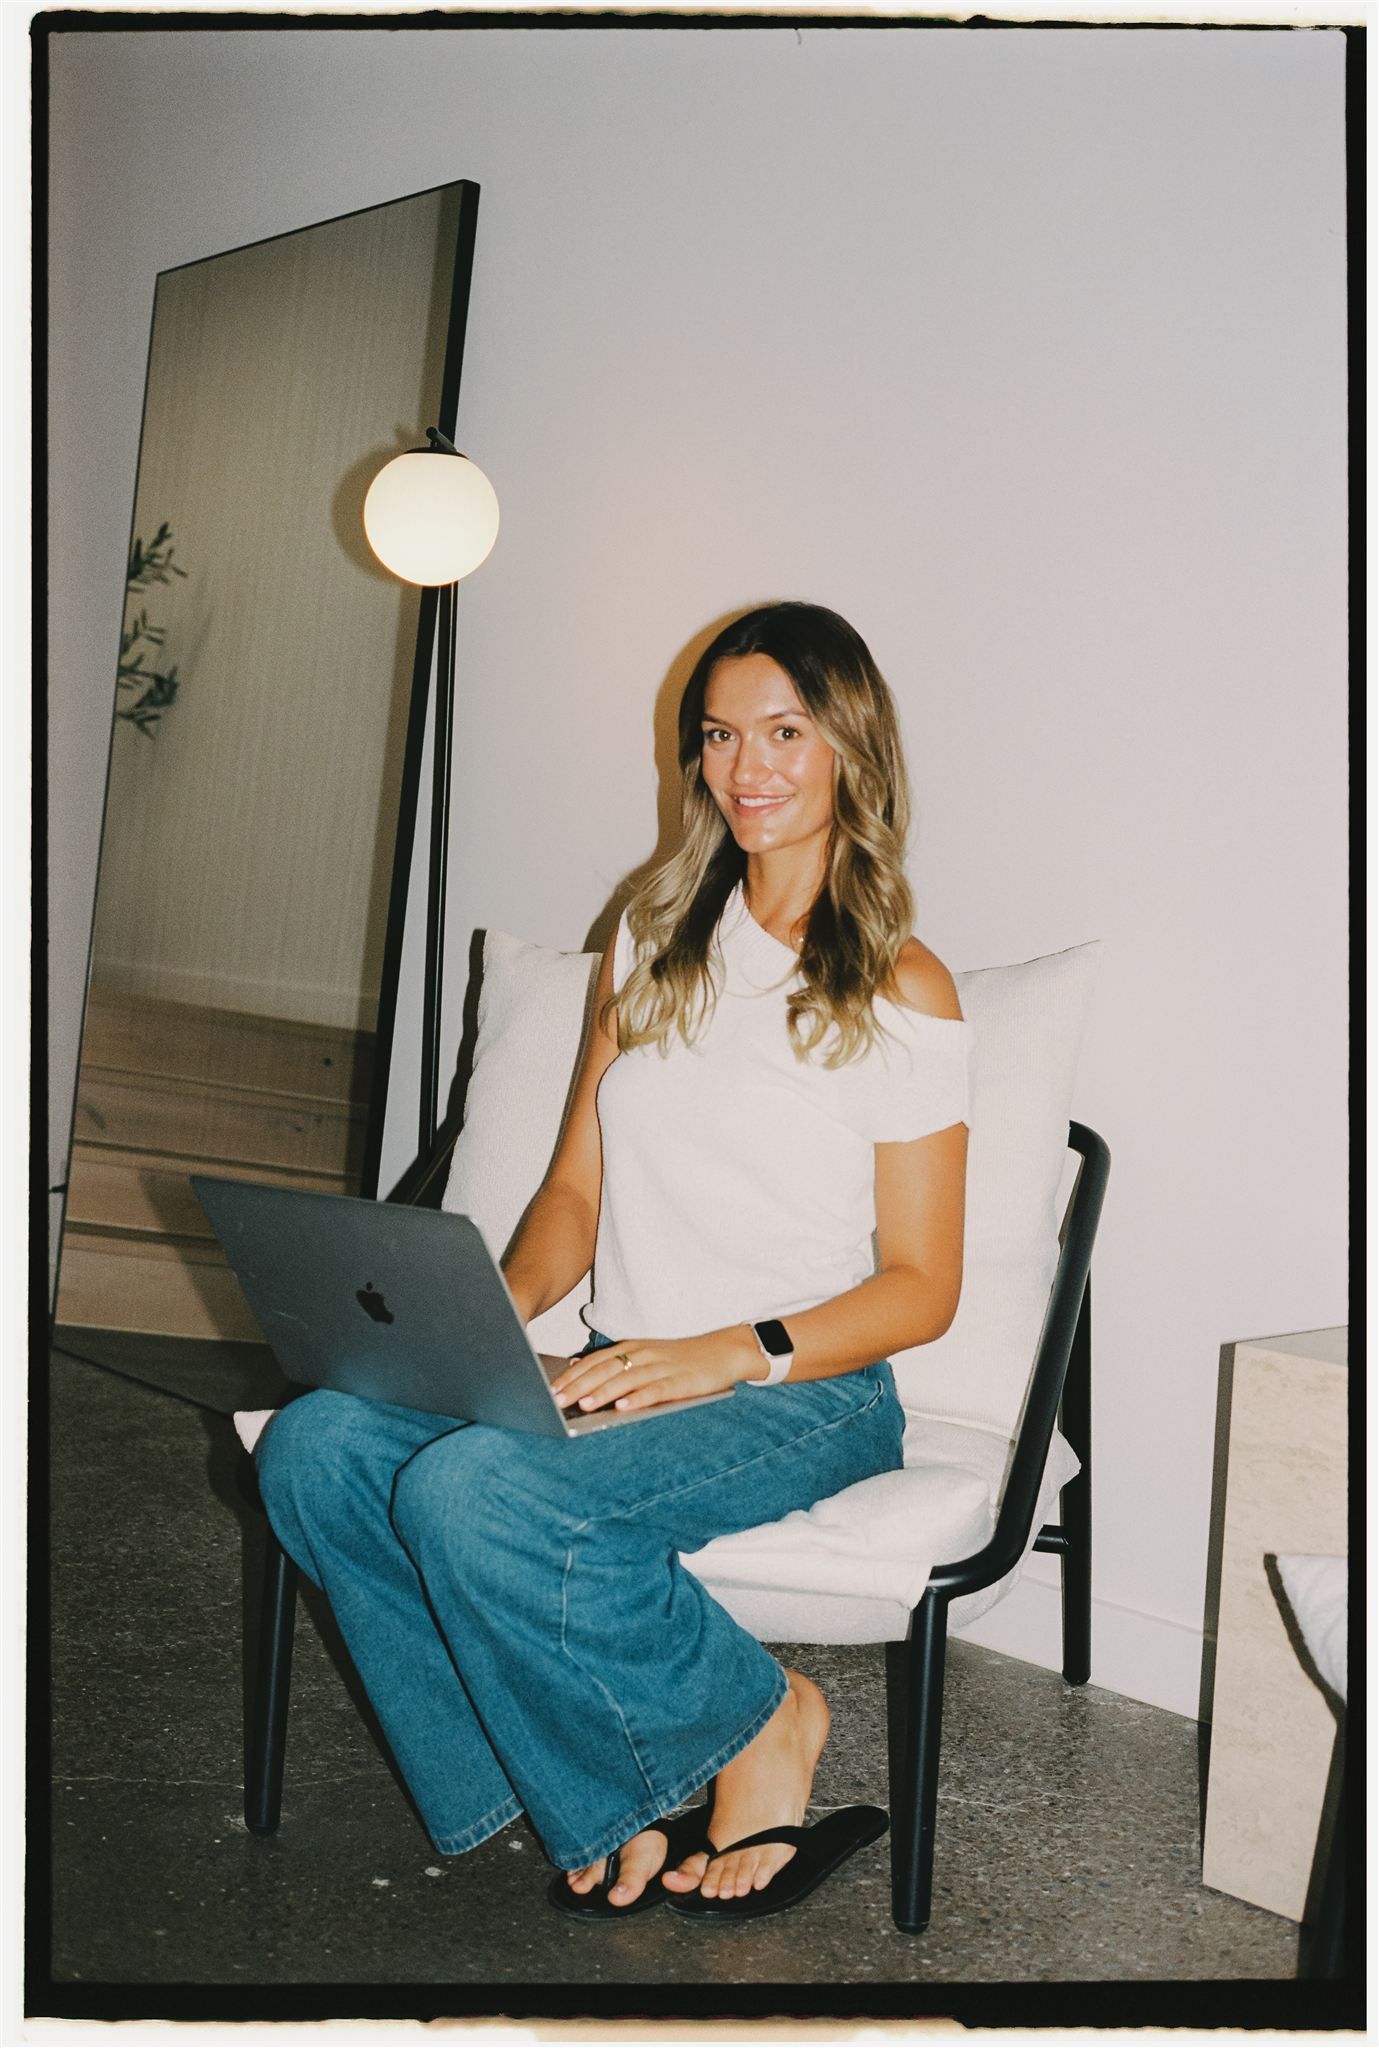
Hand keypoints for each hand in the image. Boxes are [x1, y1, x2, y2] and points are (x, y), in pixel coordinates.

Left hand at [550, 1328, 764, 1413]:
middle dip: (579, 1386)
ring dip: (604, 1392)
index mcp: (632, 1348)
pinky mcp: (681, 1381)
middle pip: (605, 1369)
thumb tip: (580, 1373)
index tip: (550, 1390)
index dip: (572, 1376)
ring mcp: (662, 1367)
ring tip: (584, 1405)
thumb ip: (617, 1365)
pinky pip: (657, 1390)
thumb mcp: (646, 1357)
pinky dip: (639, 1398)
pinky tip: (624, 1407)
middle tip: (557, 1401)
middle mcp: (643, 1354)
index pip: (595, 1361)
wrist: (723, 1352)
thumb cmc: (681, 1359)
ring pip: (627, 1379)